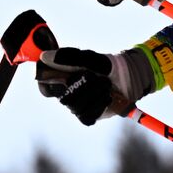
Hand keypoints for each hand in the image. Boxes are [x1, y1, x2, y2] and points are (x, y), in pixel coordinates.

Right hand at [35, 47, 153, 125]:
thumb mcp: (89, 57)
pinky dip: (99, 105)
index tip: (65, 80)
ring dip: (94, 95)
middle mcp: (67, 94)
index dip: (49, 87)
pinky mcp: (89, 115)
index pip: (45, 88)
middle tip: (96, 77)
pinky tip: (107, 97)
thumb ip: (68, 56)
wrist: (128, 77)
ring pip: (76, 108)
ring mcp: (77, 106)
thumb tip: (44, 57)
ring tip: (106, 85)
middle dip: (83, 87)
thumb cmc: (105, 65)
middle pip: (64, 99)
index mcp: (62, 79)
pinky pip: (87, 116)